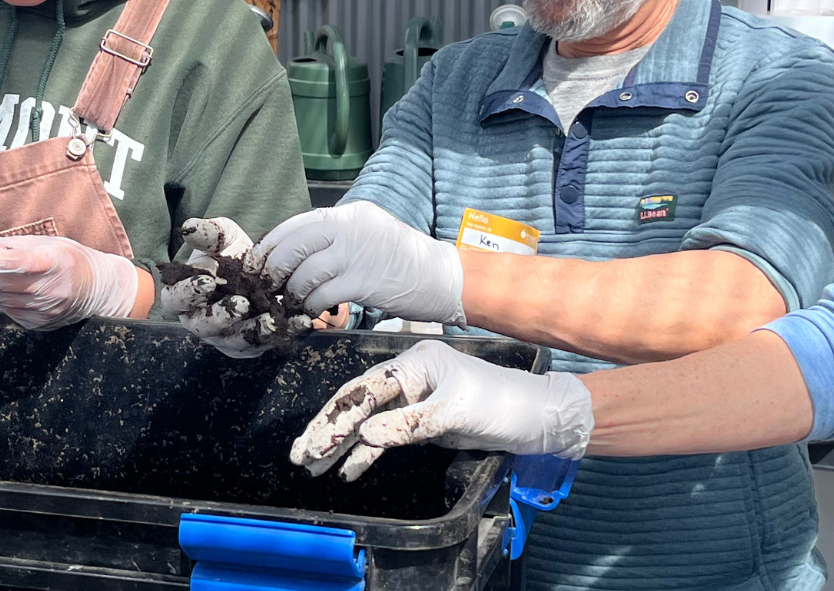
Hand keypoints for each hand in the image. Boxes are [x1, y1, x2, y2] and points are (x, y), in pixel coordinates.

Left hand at [0, 235, 140, 330]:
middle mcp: (49, 290)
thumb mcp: (49, 242)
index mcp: (55, 263)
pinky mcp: (35, 323)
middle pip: (1, 283)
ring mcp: (42, 310)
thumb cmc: (71, 259)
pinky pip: (5, 309)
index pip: (17, 263)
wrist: (95, 290)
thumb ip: (13, 245)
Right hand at [166, 216, 310, 357]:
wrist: (259, 268)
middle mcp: (200, 321)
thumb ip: (206, 234)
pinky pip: (265, 343)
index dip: (189, 292)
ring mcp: (225, 337)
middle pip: (205, 326)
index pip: (176, 298)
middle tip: (242, 303)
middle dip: (223, 316)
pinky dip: (283, 332)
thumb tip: (188, 227)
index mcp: (184, 296)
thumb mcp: (221, 238)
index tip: (208, 281)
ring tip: (271, 319)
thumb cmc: (231, 253)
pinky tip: (299, 321)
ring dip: (255, 331)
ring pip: (236, 340)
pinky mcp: (251, 344)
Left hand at [252, 202, 464, 323]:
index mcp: (351, 215)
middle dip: (273, 268)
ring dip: (292, 292)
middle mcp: (352, 228)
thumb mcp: (370, 236)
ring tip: (294, 303)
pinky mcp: (364, 281)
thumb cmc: (406, 262)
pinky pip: (321, 295)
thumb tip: (296, 255)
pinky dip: (310, 306)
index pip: (298, 224)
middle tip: (267, 286)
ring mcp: (358, 253)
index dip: (271, 245)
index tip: (259, 263)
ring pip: (304, 272)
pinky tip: (313, 313)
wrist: (445, 278)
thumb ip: (337, 239)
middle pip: (294, 244)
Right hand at [292, 339, 590, 480]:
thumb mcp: (454, 413)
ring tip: (311, 465)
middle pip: (359, 403)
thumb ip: (409, 425)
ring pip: (369, 422)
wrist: (533, 418)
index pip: (366, 390)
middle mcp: (410, 377)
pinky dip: (367, 452)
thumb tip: (363, 435)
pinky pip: (386, 436)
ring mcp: (415, 399)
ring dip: (341, 443)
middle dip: (328, 428)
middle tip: (300, 455)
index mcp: (415, 364)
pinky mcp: (422, 421)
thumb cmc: (499, 404)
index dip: (338, 416)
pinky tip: (349, 469)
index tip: (315, 442)